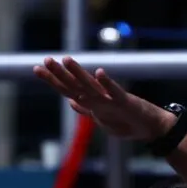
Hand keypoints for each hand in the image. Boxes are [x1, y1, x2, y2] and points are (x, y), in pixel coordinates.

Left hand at [34, 56, 173, 140]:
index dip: (52, 80)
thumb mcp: (101, 119)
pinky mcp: (125, 102)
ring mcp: (111, 99)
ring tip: (66, 60)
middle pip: (75, 84)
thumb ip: (86, 110)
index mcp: (91, 101)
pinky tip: (99, 73)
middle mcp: (98, 96)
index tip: (36, 68)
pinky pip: (115, 92)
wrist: (150, 128)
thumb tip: (70, 102)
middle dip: (59, 73)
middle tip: (46, 60)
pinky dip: (107, 84)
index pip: (67, 88)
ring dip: (78, 73)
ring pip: (90, 85)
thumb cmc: (126, 123)